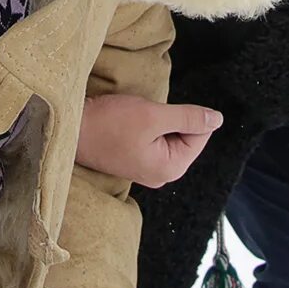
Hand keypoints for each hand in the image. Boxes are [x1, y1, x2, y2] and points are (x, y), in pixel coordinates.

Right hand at [75, 94, 221, 188]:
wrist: (70, 130)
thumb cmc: (109, 123)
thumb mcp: (154, 116)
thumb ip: (189, 118)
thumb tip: (218, 120)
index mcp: (171, 168)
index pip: (200, 135)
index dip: (185, 115)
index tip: (158, 112)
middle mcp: (162, 174)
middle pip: (186, 137)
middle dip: (171, 120)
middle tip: (144, 117)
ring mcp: (148, 169)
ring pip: (169, 136)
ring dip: (157, 122)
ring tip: (134, 121)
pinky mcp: (135, 161)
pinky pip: (154, 140)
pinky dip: (148, 128)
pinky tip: (129, 126)